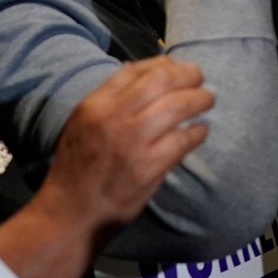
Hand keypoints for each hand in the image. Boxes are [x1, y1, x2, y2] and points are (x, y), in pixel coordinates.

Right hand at [40, 57, 213, 236]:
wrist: (70, 213)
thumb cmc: (77, 168)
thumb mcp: (83, 124)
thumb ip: (109, 99)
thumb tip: (141, 71)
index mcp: (94, 105)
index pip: (135, 70)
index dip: (164, 64)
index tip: (178, 67)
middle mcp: (112, 118)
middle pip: (162, 80)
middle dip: (189, 75)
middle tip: (201, 79)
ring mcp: (132, 142)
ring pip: (179, 105)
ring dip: (200, 99)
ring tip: (207, 101)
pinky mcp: (149, 167)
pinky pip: (183, 139)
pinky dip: (198, 132)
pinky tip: (200, 131)